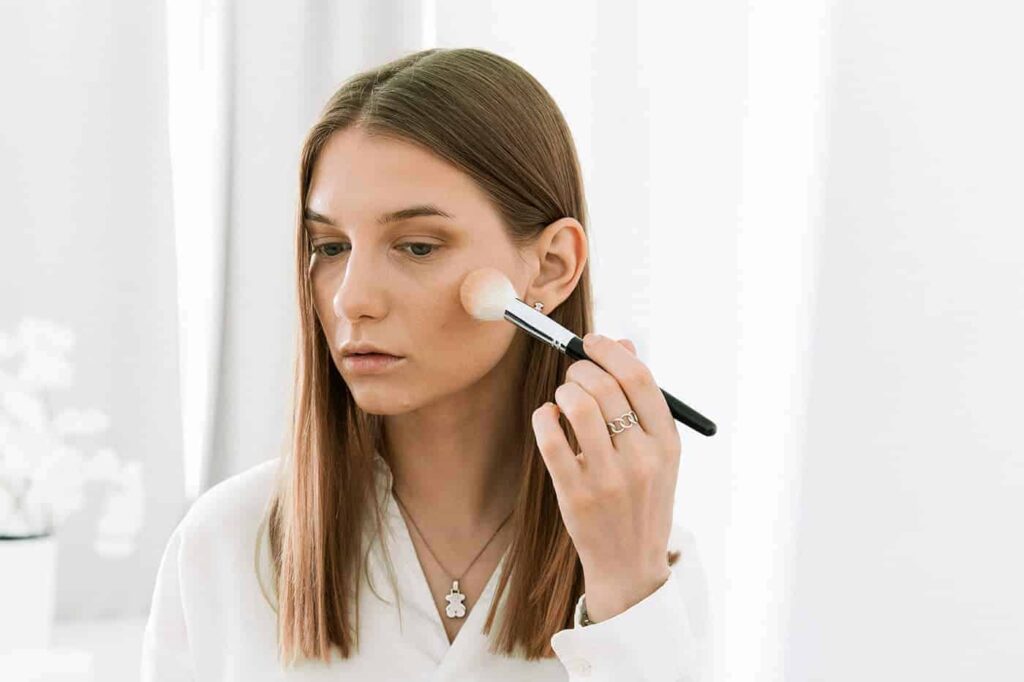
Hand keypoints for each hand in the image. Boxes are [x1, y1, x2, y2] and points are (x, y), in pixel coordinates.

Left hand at [531, 333, 680, 621]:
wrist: (630, 565)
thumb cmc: (641, 499)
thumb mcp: (657, 454)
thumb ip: (641, 400)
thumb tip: (623, 342)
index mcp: (668, 444)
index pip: (640, 379)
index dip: (612, 351)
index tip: (593, 341)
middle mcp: (642, 459)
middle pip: (606, 387)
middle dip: (581, 369)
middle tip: (573, 374)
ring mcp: (609, 478)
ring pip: (578, 407)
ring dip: (563, 390)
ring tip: (563, 397)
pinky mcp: (575, 494)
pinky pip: (551, 439)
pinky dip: (544, 416)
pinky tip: (548, 416)